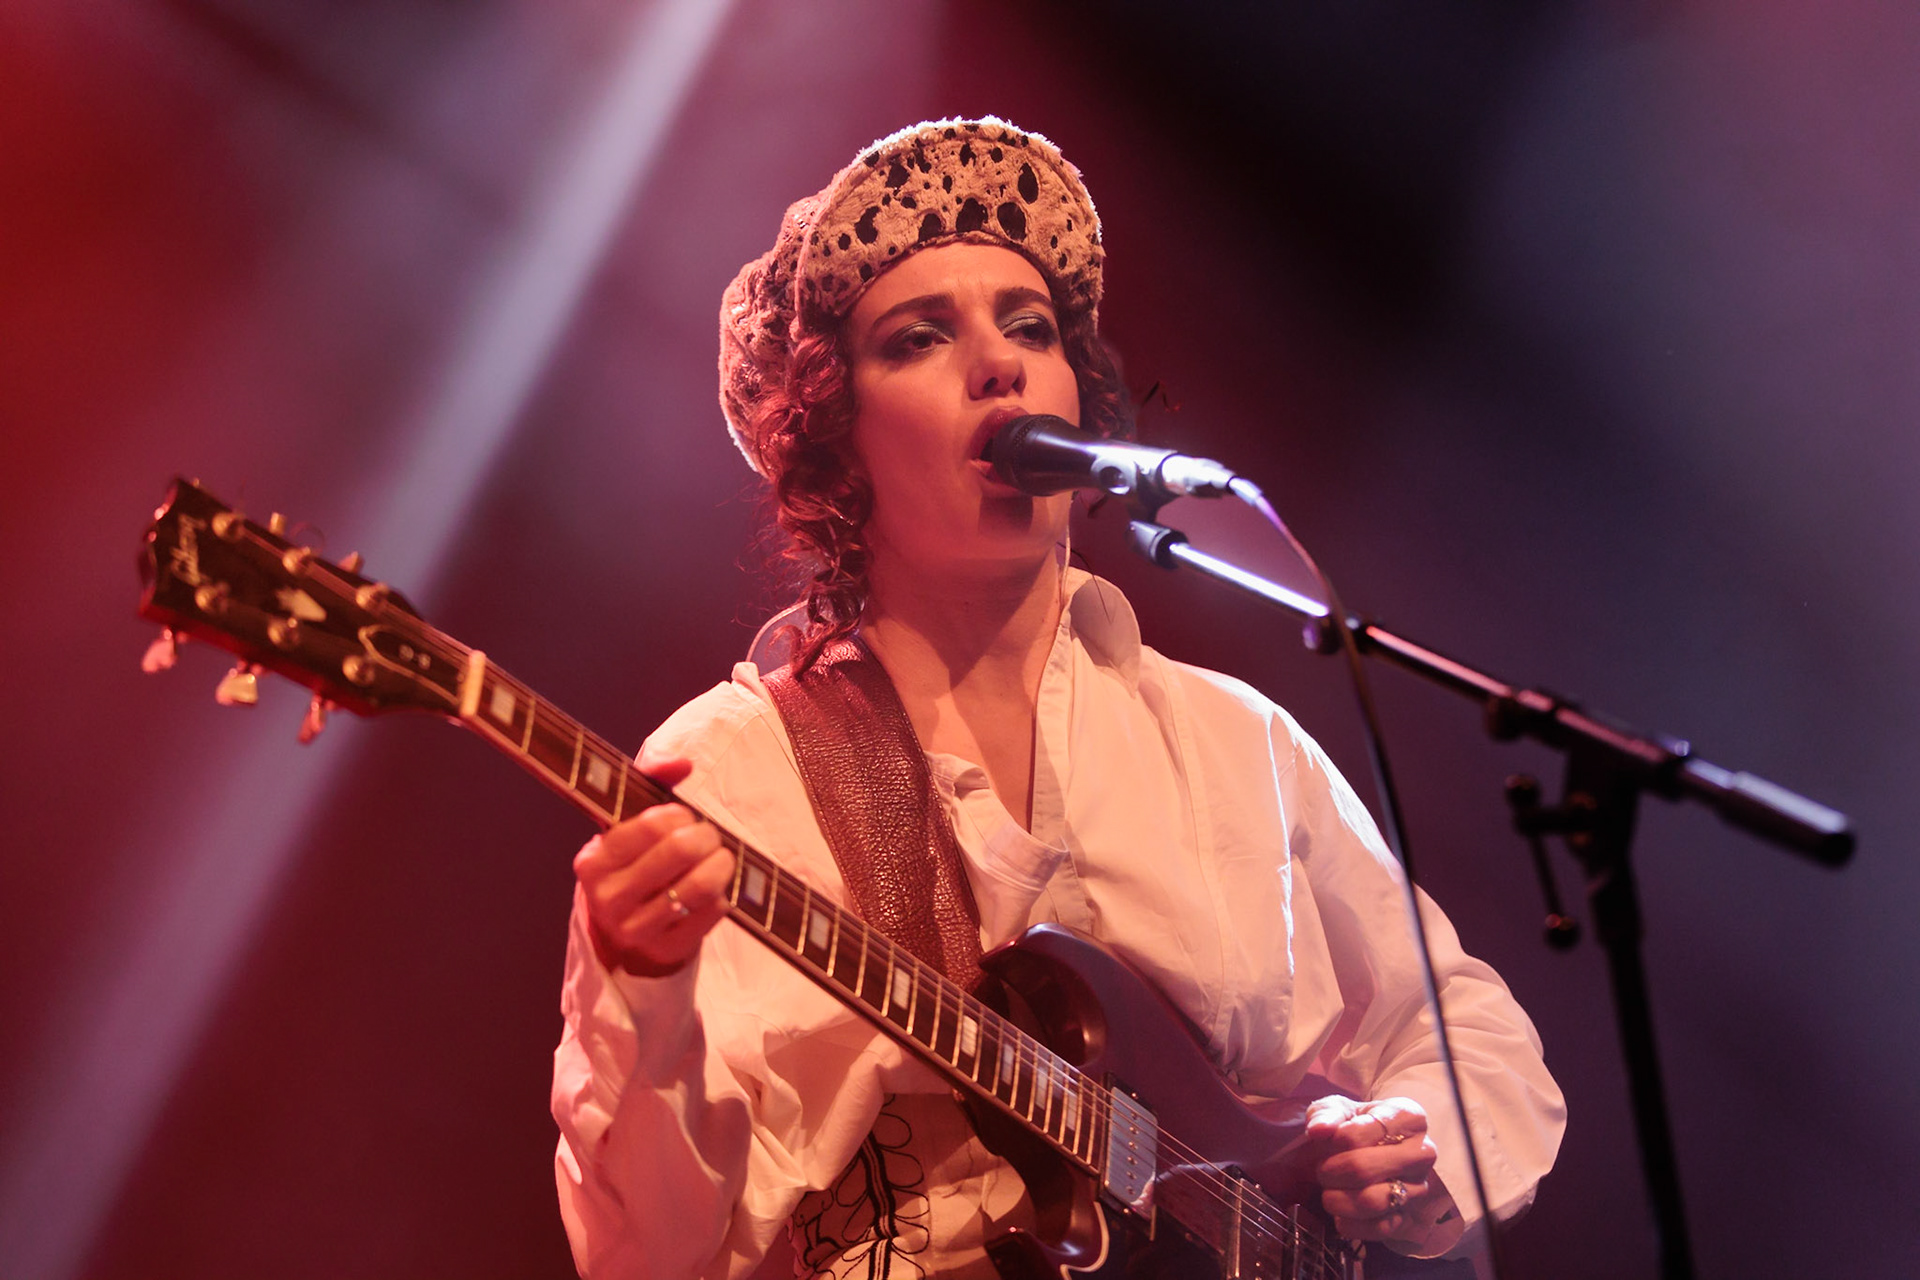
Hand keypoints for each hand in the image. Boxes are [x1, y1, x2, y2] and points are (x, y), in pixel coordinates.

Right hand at [572, 757, 735, 976]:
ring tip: (723, 858)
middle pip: (679, 850)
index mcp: (592, 862)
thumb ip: (650, 780)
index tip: (685, 817)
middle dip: (706, 836)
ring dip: (723, 864)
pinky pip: (711, 912)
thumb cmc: (634, 866)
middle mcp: (607, 899)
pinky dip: (723, 894)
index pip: (650, 824)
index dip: (679, 815)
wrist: (627, 936)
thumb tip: (682, 763)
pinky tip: (716, 889)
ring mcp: (636, 930)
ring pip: (699, 885)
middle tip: (710, 836)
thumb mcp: (629, 826)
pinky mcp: (666, 950)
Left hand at [1304, 1095, 1455, 1251]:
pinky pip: (1376, 1229)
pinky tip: (1340, 1211)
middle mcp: (1422, 1153)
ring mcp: (1420, 1189)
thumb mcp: (1340, 1110)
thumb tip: (1319, 1130)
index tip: (1326, 1141)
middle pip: (1363, 1169)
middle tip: (1322, 1169)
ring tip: (1329, 1189)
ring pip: (1371, 1202)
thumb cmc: (1357, 1126)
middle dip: (1330, 1171)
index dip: (1334, 1140)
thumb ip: (1327, 1114)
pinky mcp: (1411, 1221)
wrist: (1376, 1155)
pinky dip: (1348, 1222)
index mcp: (1408, 1117)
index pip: (1360, 1133)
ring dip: (1337, 1199)